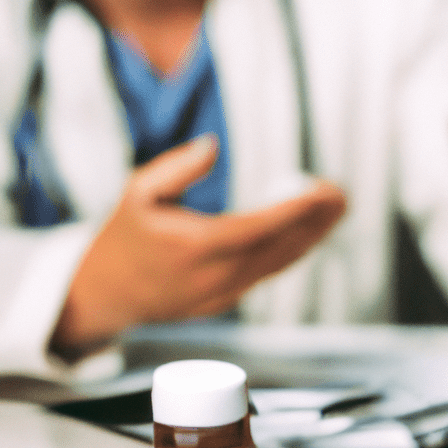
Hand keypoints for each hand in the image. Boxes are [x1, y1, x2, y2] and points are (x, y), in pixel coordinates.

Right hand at [50, 134, 346, 360]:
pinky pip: (269, 273)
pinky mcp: (228, 301)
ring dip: (312, 237)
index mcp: (194, 247)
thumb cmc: (124, 235)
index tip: (322, 191)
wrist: (106, 294)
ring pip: (280, 264)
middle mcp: (215, 276)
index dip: (295, 210)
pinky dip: (293, 250)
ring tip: (335, 208)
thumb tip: (213, 145)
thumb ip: (177, 168)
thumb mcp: (137, 192)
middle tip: (341, 194)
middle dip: (316, 221)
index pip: (258, 228)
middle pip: (280, 248)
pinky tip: (310, 229)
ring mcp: (224, 294)